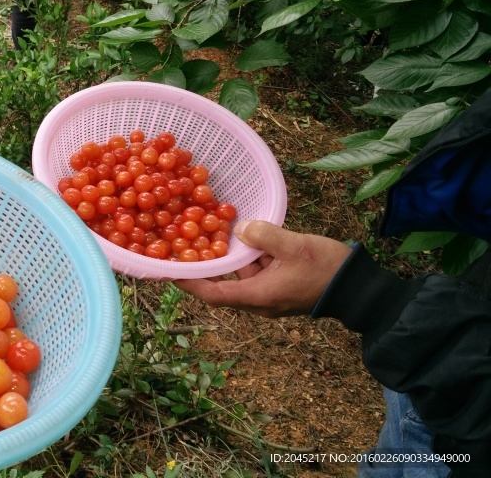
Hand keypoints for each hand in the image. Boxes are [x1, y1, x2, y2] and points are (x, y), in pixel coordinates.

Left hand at [172, 220, 352, 317]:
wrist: (360, 288)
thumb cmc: (327, 269)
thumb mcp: (295, 246)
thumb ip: (264, 236)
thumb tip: (240, 228)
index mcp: (258, 296)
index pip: (214, 294)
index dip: (189, 284)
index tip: (169, 272)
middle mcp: (260, 301)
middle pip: (224, 285)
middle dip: (208, 265)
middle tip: (189, 243)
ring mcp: (271, 296)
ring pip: (242, 276)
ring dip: (232, 258)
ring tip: (215, 231)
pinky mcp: (281, 288)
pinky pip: (258, 274)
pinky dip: (251, 258)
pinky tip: (248, 236)